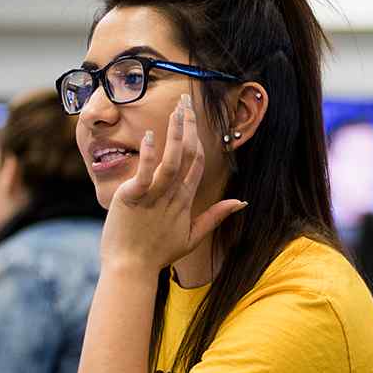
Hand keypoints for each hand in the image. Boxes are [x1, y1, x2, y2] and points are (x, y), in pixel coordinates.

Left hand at [100, 94, 244, 271]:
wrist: (131, 271)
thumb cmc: (156, 255)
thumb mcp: (191, 237)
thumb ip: (215, 217)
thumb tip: (242, 202)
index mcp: (185, 201)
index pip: (197, 164)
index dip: (198, 139)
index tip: (194, 118)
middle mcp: (173, 195)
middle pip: (187, 155)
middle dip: (188, 127)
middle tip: (186, 102)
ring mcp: (154, 197)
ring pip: (171, 161)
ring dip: (176, 135)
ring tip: (177, 111)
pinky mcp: (133, 199)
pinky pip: (145, 174)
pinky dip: (149, 155)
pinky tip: (149, 136)